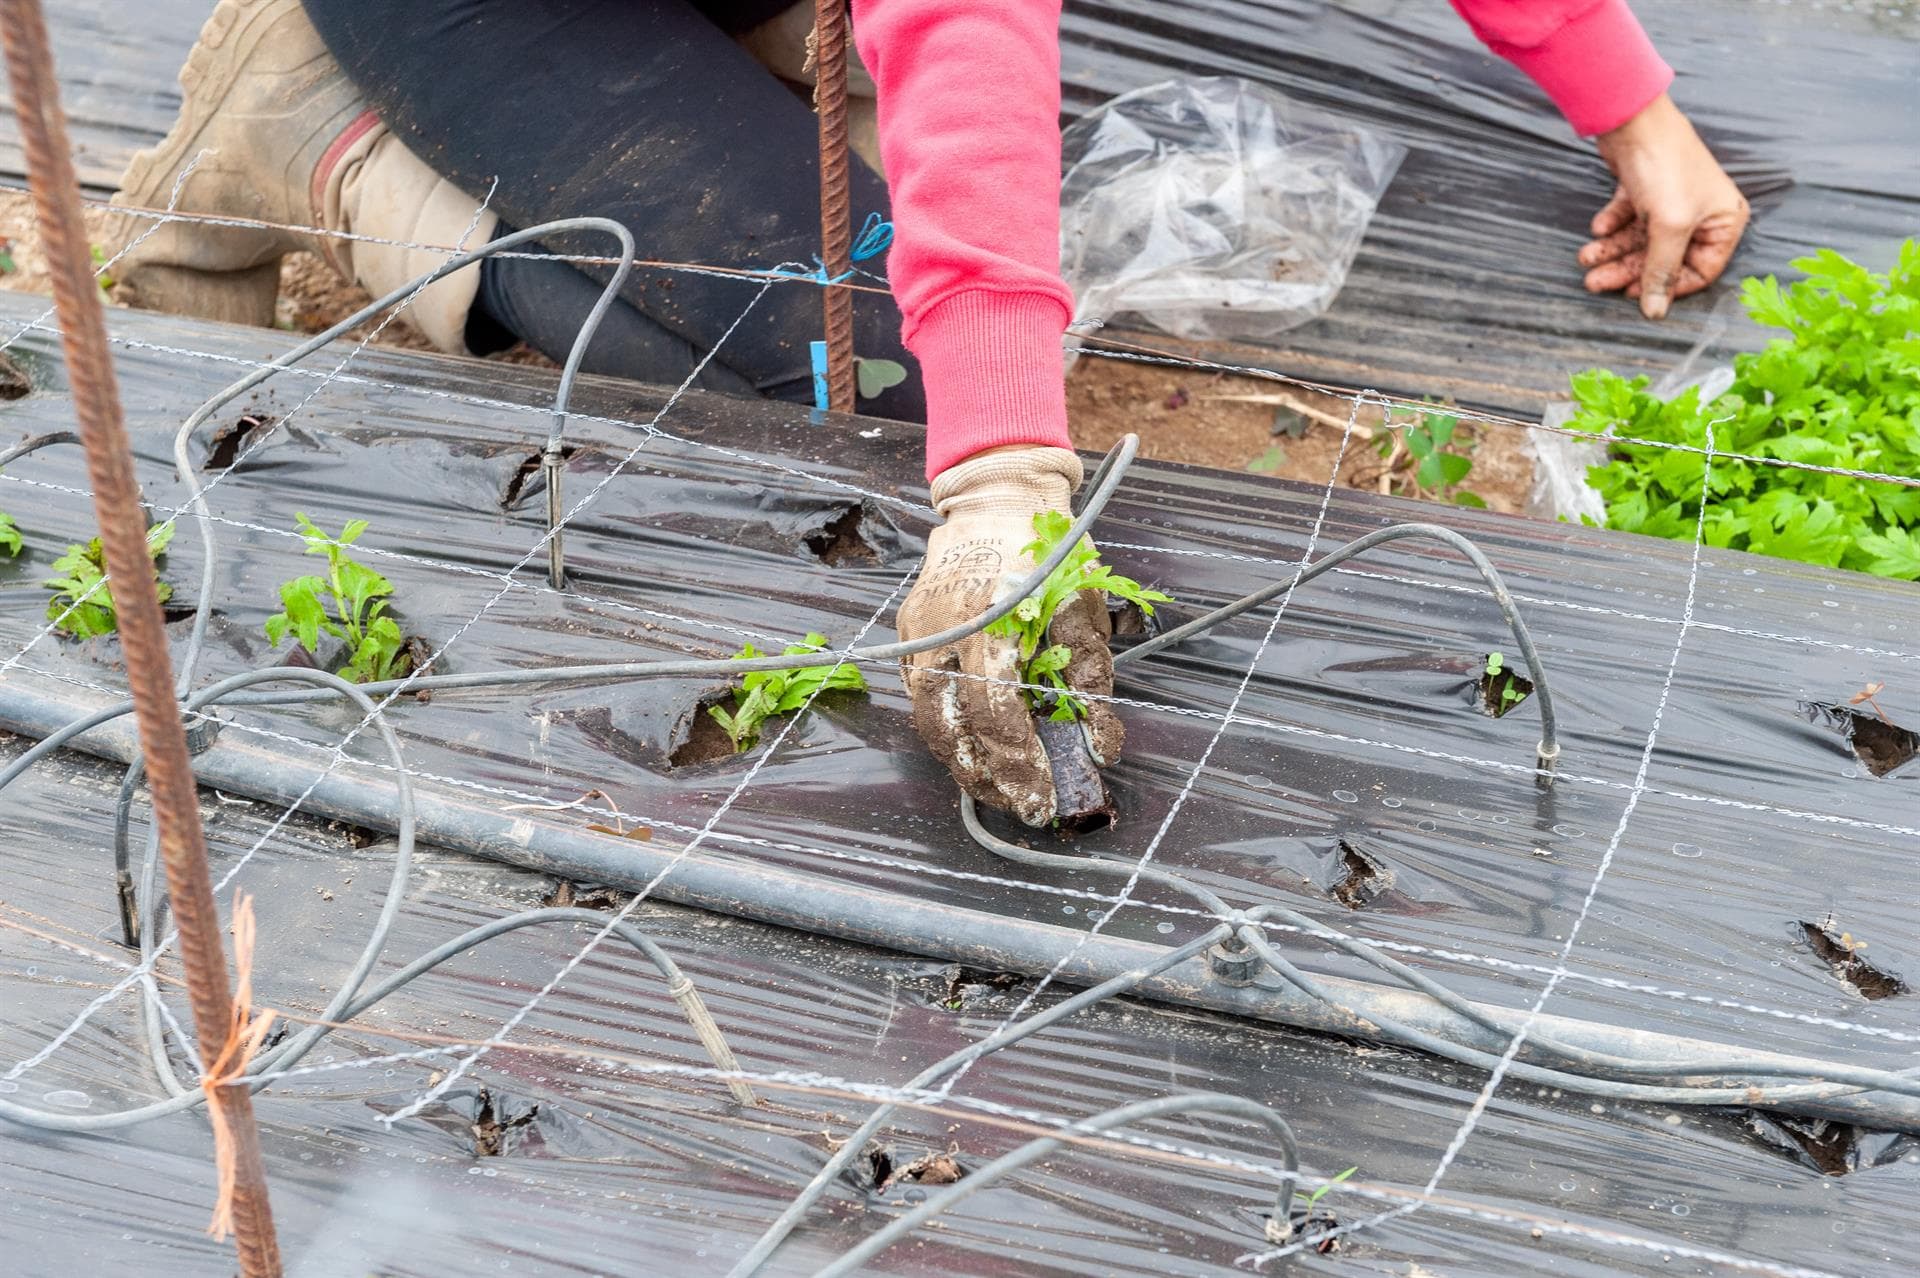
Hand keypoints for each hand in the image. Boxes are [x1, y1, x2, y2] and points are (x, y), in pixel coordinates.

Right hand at [896, 445, 1121, 825]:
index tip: (1043, 799)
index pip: (995, 712)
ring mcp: (917, 633)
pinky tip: (974, 746)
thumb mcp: (1084, 607)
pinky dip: (946, 727)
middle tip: (1022, 807)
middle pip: (951, 727)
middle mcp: (942, 631)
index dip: (1019, 764)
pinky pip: (920, 694)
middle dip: (987, 778)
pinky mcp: (908, 633)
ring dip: (963, 761)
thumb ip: (1091, 678)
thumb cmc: (1049, 550)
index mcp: (989, 621)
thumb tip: (1102, 746)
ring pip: (928, 718)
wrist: (996, 498)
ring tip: (999, 788)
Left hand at [1579, 93, 1749, 319]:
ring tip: (1586, 259)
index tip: (1634, 295)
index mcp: (1724, 221)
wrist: (1633, 120)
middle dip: (1626, 269)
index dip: (1667, 286)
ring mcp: (1673, 201)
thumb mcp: (1669, 226)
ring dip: (1612, 251)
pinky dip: (1611, 226)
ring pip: (1640, 240)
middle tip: (1593, 282)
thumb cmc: (1665, 167)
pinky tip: (1597, 228)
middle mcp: (1702, 213)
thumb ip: (1662, 271)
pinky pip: (1628, 219)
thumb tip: (1656, 313)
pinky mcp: (1645, 190)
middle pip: (1662, 257)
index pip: (1700, 271)